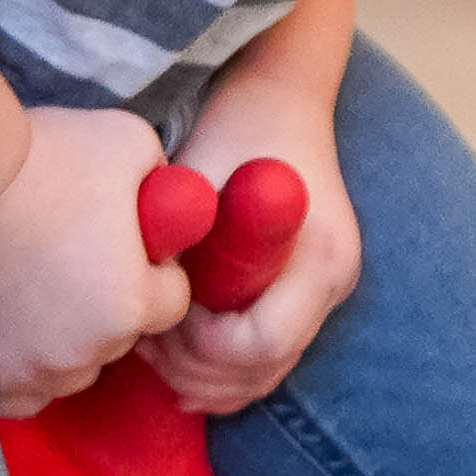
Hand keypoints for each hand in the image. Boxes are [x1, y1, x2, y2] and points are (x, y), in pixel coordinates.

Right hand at [0, 105, 190, 414]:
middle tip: (68, 256)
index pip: (171, 301)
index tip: (120, 242)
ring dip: (66, 341)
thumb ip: (165, 178)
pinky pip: (25, 391)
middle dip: (107, 304)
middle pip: (120, 338)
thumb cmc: (41, 155)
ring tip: (33, 286)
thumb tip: (172, 199)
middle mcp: (86, 352)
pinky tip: (9, 323)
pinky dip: (23, 366)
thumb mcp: (130, 143)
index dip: (153, 268)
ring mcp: (32, 372)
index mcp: (131, 303)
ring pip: (73, 369)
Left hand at [143, 97, 358, 417]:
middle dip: (194, 369)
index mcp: (317, 256)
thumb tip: (148, 302)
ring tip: (152, 346)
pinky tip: (174, 356)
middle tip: (143, 339)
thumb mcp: (201, 182)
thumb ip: (184, 241)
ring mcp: (325, 293)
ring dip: (203, 377)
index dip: (201, 345)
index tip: (164, 309)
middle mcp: (332, 283)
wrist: (276, 99)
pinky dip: (221, 372)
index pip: (261, 344)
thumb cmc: (232, 132)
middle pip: (263, 371)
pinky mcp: (308, 296)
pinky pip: (266, 359)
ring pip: (264, 375)